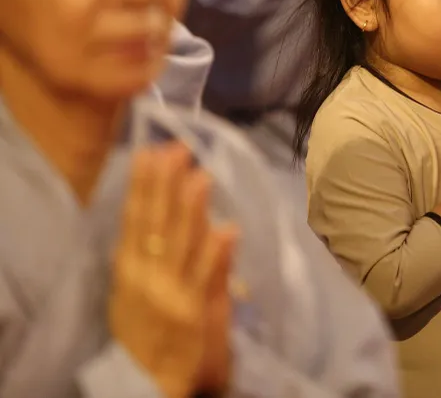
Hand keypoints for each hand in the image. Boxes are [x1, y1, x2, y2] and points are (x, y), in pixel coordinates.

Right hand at [110, 144, 236, 397]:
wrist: (149, 385)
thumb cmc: (149, 334)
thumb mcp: (139, 292)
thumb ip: (153, 253)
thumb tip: (162, 208)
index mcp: (130, 269)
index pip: (136, 219)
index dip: (143, 186)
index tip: (151, 151)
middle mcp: (149, 278)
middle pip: (158, 224)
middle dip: (166, 186)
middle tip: (179, 148)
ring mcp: (173, 296)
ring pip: (183, 246)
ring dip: (192, 211)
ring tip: (202, 176)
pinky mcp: (197, 316)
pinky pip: (209, 281)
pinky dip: (216, 257)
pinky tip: (227, 230)